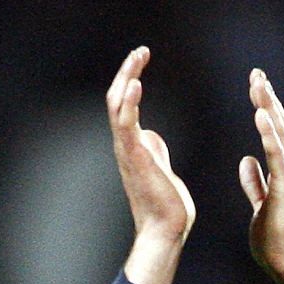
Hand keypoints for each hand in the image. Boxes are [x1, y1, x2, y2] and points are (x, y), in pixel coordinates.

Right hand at [108, 46, 193, 283]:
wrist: (165, 232)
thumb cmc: (167, 207)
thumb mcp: (162, 169)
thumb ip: (154, 150)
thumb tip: (151, 134)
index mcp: (132, 147)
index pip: (124, 105)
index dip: (130, 79)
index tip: (141, 60)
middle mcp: (124, 146)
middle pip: (117, 99)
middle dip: (127, 72)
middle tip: (140, 51)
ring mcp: (127, 151)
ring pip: (118, 106)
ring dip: (127, 78)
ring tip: (138, 56)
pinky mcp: (135, 157)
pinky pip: (126, 123)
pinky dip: (129, 101)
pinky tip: (136, 82)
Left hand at [238, 70, 283, 283]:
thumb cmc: (276, 239)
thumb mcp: (261, 204)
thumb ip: (255, 183)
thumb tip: (246, 160)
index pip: (275, 133)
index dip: (266, 109)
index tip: (256, 88)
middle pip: (279, 127)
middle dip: (268, 99)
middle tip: (256, 74)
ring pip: (280, 135)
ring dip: (269, 108)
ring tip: (258, 85)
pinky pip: (278, 156)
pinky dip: (269, 134)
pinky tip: (261, 115)